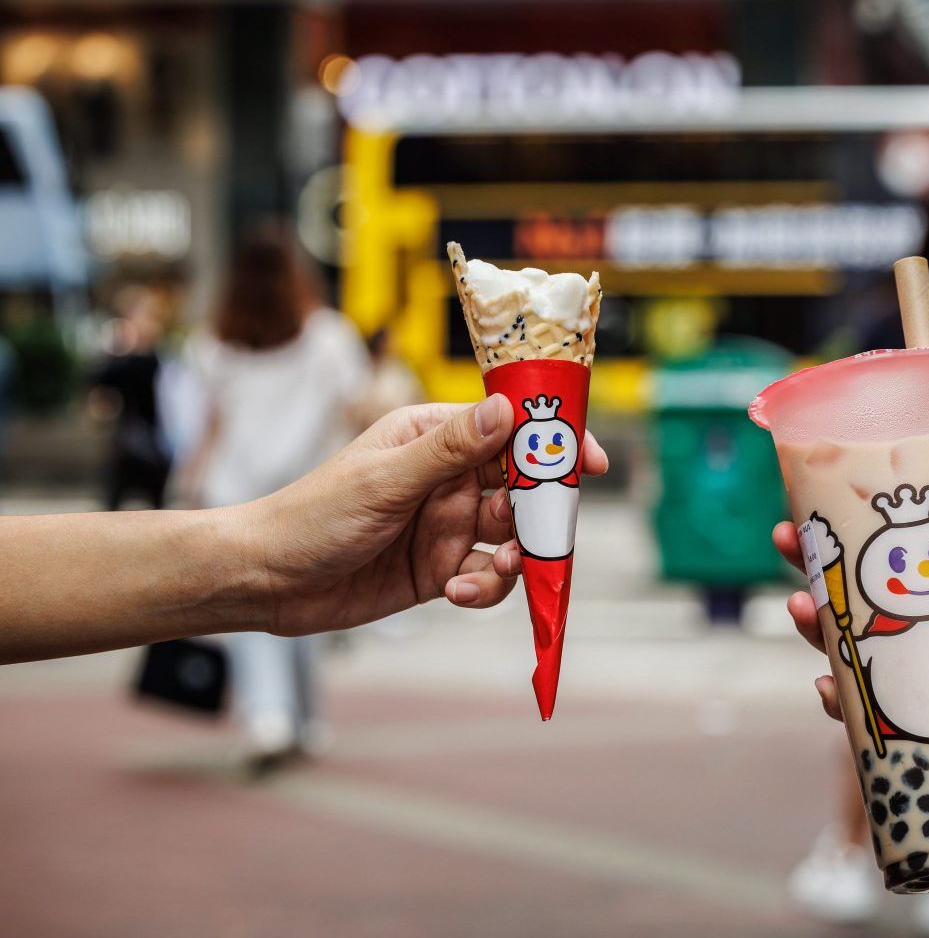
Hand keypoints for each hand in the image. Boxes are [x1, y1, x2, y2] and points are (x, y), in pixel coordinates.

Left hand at [237, 397, 607, 636]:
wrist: (267, 582)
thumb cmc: (311, 516)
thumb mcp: (385, 480)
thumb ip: (450, 450)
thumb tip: (507, 411)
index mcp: (435, 436)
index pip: (510, 429)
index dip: (554, 442)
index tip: (588, 462)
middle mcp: (449, 478)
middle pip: (523, 487)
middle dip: (539, 513)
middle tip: (541, 533)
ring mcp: (448, 524)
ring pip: (512, 537)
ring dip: (512, 556)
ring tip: (489, 569)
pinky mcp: (443, 568)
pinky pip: (488, 576)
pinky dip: (484, 586)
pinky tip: (456, 591)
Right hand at [773, 457, 928, 719]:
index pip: (869, 544)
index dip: (827, 528)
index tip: (799, 511)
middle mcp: (918, 611)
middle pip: (844, 591)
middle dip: (806, 570)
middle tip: (788, 544)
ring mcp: (920, 657)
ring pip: (846, 644)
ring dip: (813, 628)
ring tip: (803, 610)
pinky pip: (872, 706)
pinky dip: (843, 702)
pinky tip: (830, 688)